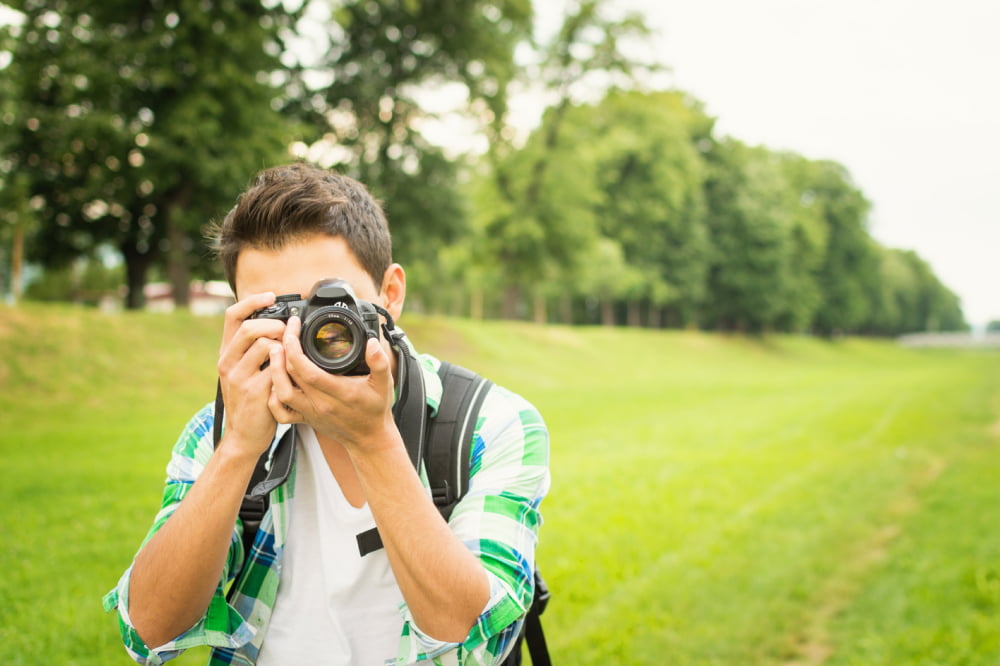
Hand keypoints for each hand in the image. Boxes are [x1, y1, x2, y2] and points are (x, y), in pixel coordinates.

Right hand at [217, 292, 285, 456]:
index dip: (252, 301)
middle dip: (275, 325)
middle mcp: (228, 362)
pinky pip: (276, 369)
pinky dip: (288, 367)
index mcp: (227, 353)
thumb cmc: (251, 402)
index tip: (271, 295)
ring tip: (291, 356)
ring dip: (285, 346)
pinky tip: (292, 375)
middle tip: (288, 333)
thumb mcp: (245, 372)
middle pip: (250, 327)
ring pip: (265, 345)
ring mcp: (239, 377)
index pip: (232, 316)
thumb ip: (255, 350)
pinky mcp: (254, 391)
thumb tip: (280, 325)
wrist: (243, 437)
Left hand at [268, 316, 397, 451]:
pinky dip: (272, 397)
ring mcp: (311, 412)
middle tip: (284, 331)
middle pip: (291, 376)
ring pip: (282, 393)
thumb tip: (372, 343)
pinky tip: (274, 380)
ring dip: (274, 371)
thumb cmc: (375, 409)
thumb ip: (380, 362)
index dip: (295, 349)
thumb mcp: (384, 383)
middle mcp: (321, 403)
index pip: (308, 370)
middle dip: (283, 350)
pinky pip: (281, 412)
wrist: (369, 438)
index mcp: (339, 392)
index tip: (293, 330)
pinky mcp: (305, 419)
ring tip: (275, 351)